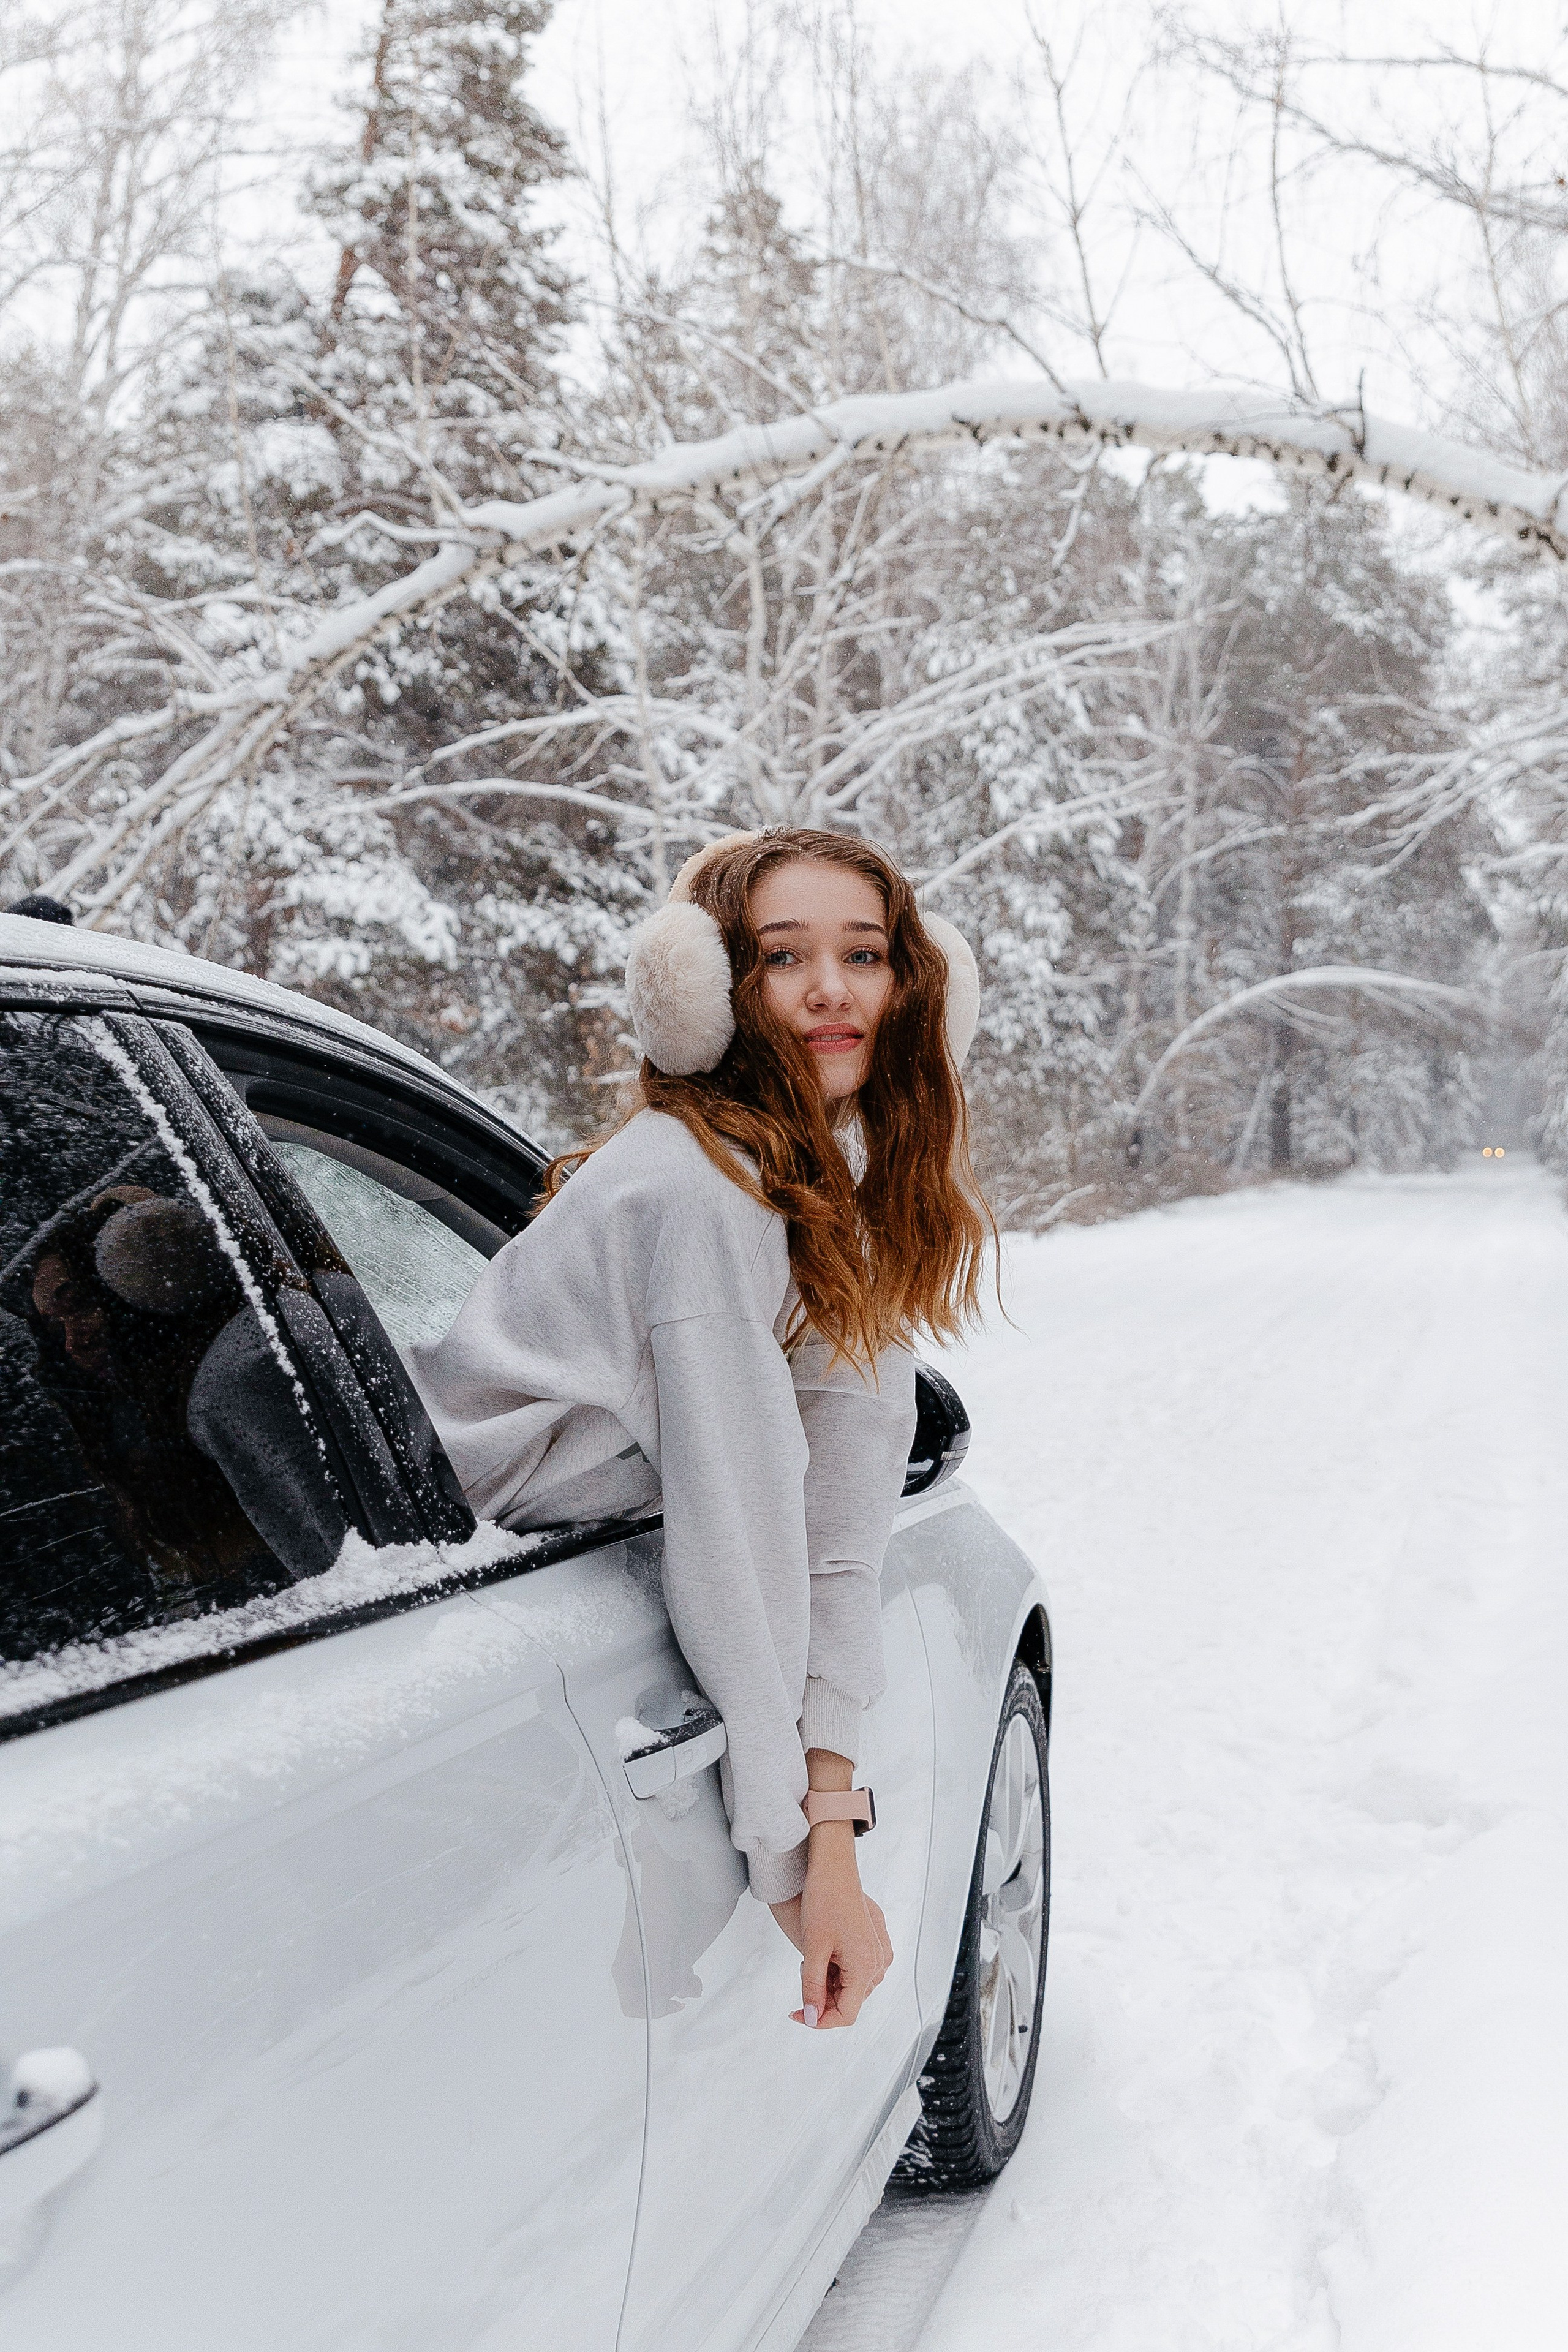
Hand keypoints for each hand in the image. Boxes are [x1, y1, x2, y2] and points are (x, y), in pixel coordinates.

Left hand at [772, 1831, 892, 2029]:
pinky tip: (824, 1950)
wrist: (834, 1868)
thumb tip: (812, 2018)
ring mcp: (879, 1951)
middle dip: (823, 1996)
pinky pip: (857, 1967)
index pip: (846, 2014)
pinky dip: (838, 1968)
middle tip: (803, 1974)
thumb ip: (812, 1988)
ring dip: (829, 1981)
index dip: (819, 2020)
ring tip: (813, 1957)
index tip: (798, 2013)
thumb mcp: (812, 1949)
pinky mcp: (875, 1942)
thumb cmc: (823, 1903)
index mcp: (865, 1968)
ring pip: (852, 1984)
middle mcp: (878, 1963)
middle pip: (849, 2000)